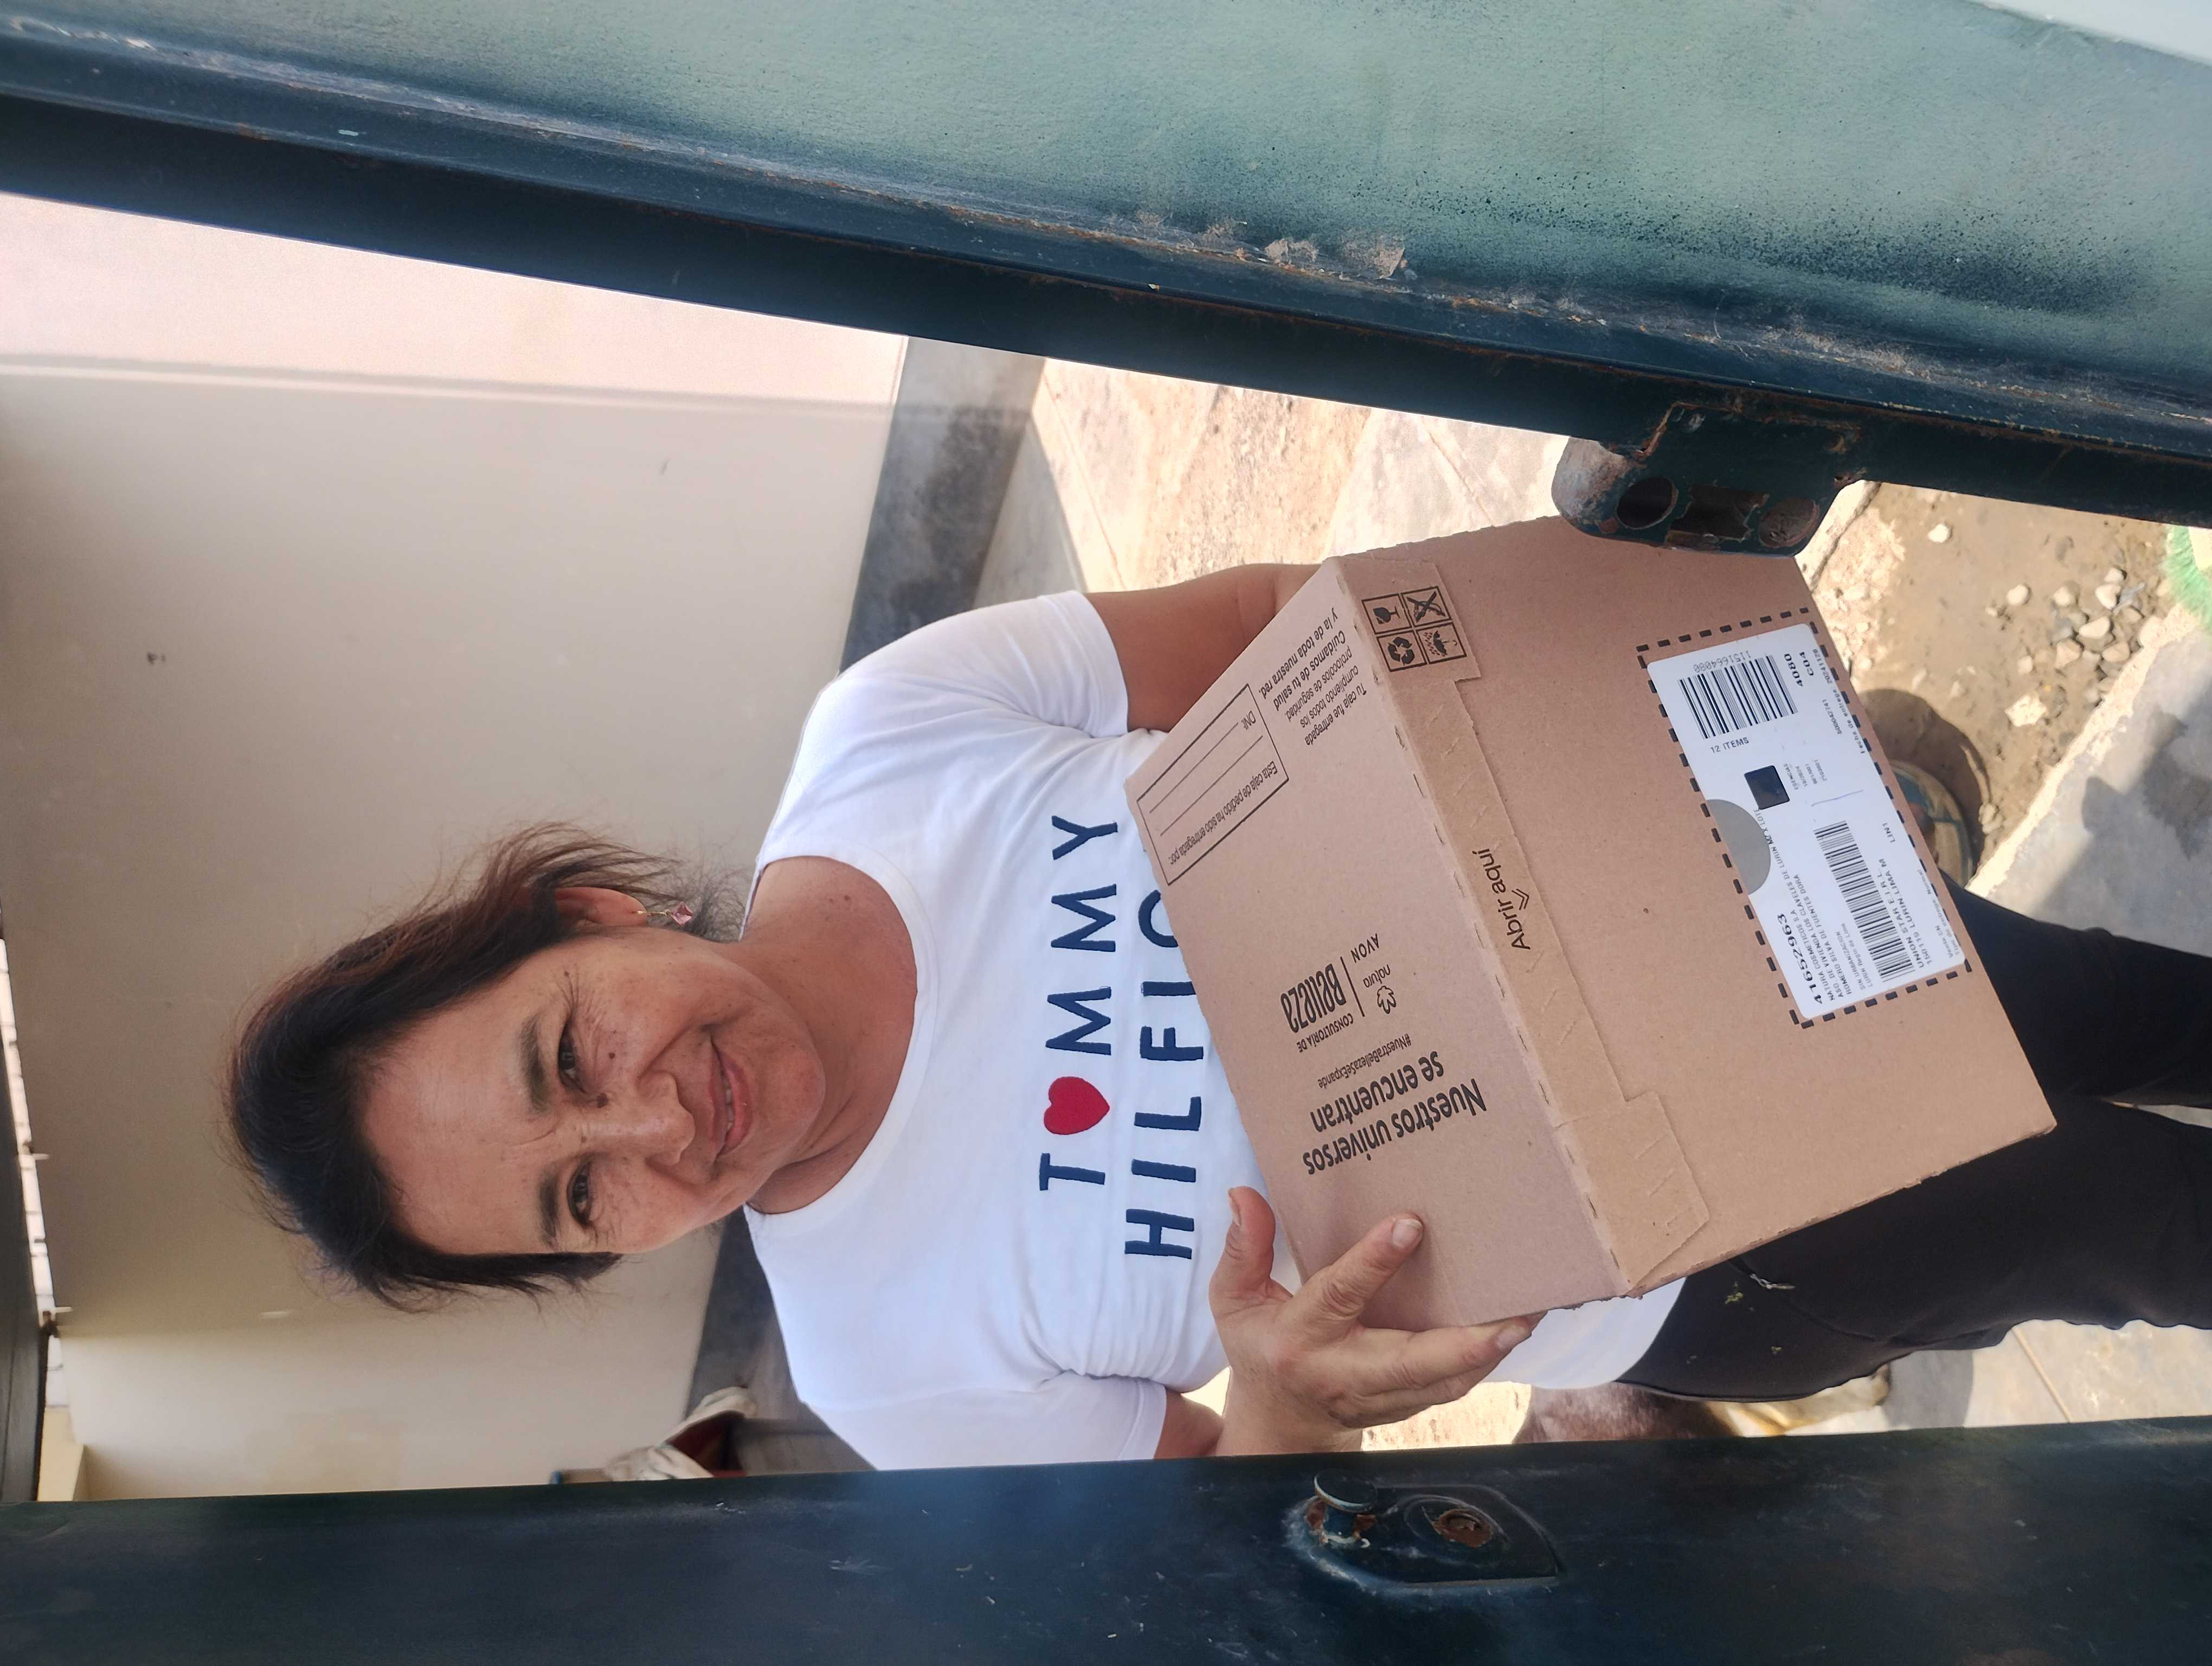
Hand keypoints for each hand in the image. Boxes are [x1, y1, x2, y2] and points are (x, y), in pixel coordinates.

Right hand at [1208, 1187, 1536, 1455]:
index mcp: (1298, 1340)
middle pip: (1409, 1364)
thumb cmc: (1260, 1347)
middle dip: (1464, 1345)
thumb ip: (1243, 1249)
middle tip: (1515, 1316)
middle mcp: (1343, 1374)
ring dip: (1489, 1354)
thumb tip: (1244, 1193)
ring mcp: (1379, 1398)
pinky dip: (1484, 1361)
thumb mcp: (1234, 1299)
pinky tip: (1513, 1329)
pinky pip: (1451, 1387)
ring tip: (1530, 1315)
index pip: (1338, 1297)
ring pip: (1442, 1383)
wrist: (1279, 1426)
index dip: (1373, 1262)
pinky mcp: (1407, 1407)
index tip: (1410, 1224)